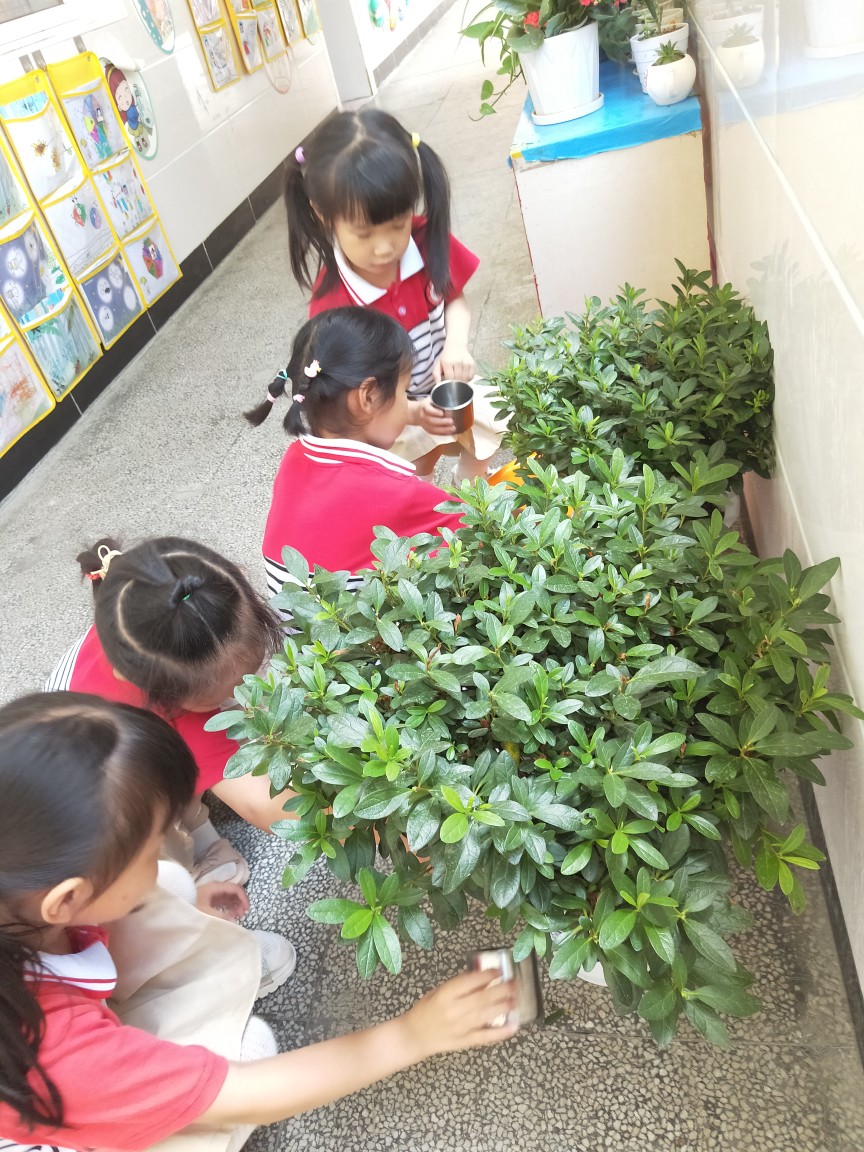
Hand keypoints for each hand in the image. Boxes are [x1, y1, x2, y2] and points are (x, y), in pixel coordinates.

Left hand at [195, 881, 249, 921]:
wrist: (177, 906)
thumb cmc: (191, 906)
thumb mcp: (206, 912)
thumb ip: (221, 916)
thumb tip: (234, 920)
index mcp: (216, 887)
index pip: (236, 888)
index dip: (244, 898)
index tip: (247, 910)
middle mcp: (216, 888)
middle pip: (234, 892)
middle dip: (241, 902)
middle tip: (243, 915)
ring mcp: (213, 893)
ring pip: (230, 897)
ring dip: (236, 905)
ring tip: (237, 916)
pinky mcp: (210, 899)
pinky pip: (224, 901)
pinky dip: (230, 907)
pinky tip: (230, 915)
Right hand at [400, 969, 518, 1058]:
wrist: (414, 1036)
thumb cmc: (426, 1009)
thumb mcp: (439, 991)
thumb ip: (460, 986)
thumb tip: (484, 978)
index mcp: (445, 995)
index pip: (470, 982)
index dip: (487, 975)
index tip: (499, 970)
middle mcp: (454, 1010)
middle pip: (482, 998)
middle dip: (501, 989)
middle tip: (514, 984)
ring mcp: (461, 1027)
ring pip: (487, 1015)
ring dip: (504, 1007)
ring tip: (516, 999)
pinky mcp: (466, 1041)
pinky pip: (486, 1037)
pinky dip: (501, 1032)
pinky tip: (514, 1026)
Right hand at [411, 397, 455, 436]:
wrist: (416, 412)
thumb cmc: (428, 404)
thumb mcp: (431, 398)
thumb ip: (440, 397)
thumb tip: (452, 392)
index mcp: (424, 406)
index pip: (428, 409)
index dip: (435, 412)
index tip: (443, 413)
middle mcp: (423, 416)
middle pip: (431, 420)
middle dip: (442, 422)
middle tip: (451, 421)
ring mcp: (424, 424)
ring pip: (433, 429)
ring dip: (443, 429)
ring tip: (453, 428)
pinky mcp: (427, 429)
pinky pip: (434, 433)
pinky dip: (442, 433)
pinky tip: (449, 432)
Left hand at [433, 345, 474, 382]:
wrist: (456, 345)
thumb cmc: (446, 357)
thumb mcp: (438, 364)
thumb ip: (436, 374)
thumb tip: (438, 384)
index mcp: (448, 362)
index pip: (450, 378)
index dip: (448, 382)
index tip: (447, 381)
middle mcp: (458, 362)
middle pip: (458, 379)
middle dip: (455, 383)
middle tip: (453, 381)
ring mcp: (466, 363)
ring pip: (465, 379)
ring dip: (462, 381)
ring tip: (458, 378)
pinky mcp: (472, 363)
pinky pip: (471, 376)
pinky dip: (468, 379)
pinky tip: (464, 376)